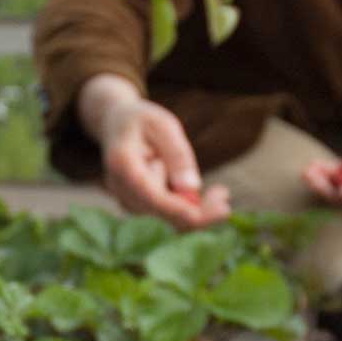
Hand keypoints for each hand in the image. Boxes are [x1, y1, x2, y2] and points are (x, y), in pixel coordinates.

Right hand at [78, 74, 231, 228]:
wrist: (116, 125)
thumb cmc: (142, 120)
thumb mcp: (164, 125)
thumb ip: (177, 154)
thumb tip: (192, 188)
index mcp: (123, 165)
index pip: (156, 199)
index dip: (189, 210)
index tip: (222, 210)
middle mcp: (121, 190)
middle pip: (164, 216)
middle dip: (201, 212)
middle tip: (225, 196)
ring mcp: (128, 202)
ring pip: (168, 220)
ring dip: (198, 210)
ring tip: (219, 193)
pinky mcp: (139, 208)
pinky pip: (168, 217)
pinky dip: (190, 210)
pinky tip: (206, 196)